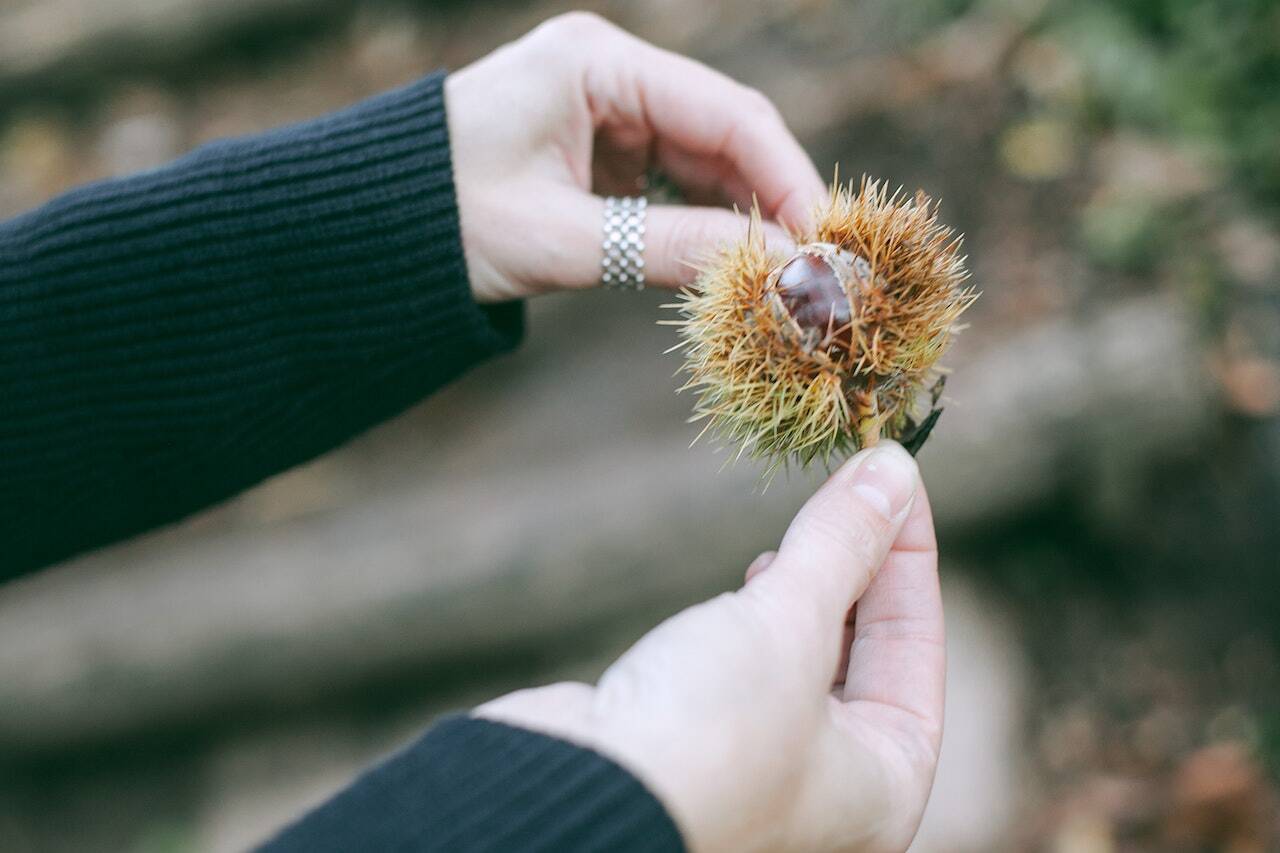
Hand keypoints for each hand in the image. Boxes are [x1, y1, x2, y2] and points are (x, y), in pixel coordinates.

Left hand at [444, 12, 826, 301]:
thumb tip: (776, 271)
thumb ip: (671, 249)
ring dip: (743, 217)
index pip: (725, 113)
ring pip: (705, 162)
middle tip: (820, 269)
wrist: (369, 234)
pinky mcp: (600, 149)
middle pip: (725, 134)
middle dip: (773, 201)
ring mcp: (607, 110)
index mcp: (596, 61)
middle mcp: (611, 73)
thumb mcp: (561, 238)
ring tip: (784, 277)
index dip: (786, 177)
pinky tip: (732, 262)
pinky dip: (703, 223)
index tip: (825, 241)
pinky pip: (673, 183)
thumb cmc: (443, 219)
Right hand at [477, 443, 944, 851]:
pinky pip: (755, 671)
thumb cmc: (705, 737)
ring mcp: (762, 776)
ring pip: (807, 661)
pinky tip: (754, 581)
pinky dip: (761, 620)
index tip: (895, 473)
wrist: (571, 790)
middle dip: (858, 569)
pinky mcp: (701, 749)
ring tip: (796, 538)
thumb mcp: (792, 624)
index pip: (917, 645)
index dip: (907, 549)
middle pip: (867, 655)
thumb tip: (894, 469)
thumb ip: (845, 544)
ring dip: (809, 592)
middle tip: (848, 491)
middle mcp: (832, 794)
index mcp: (885, 787)